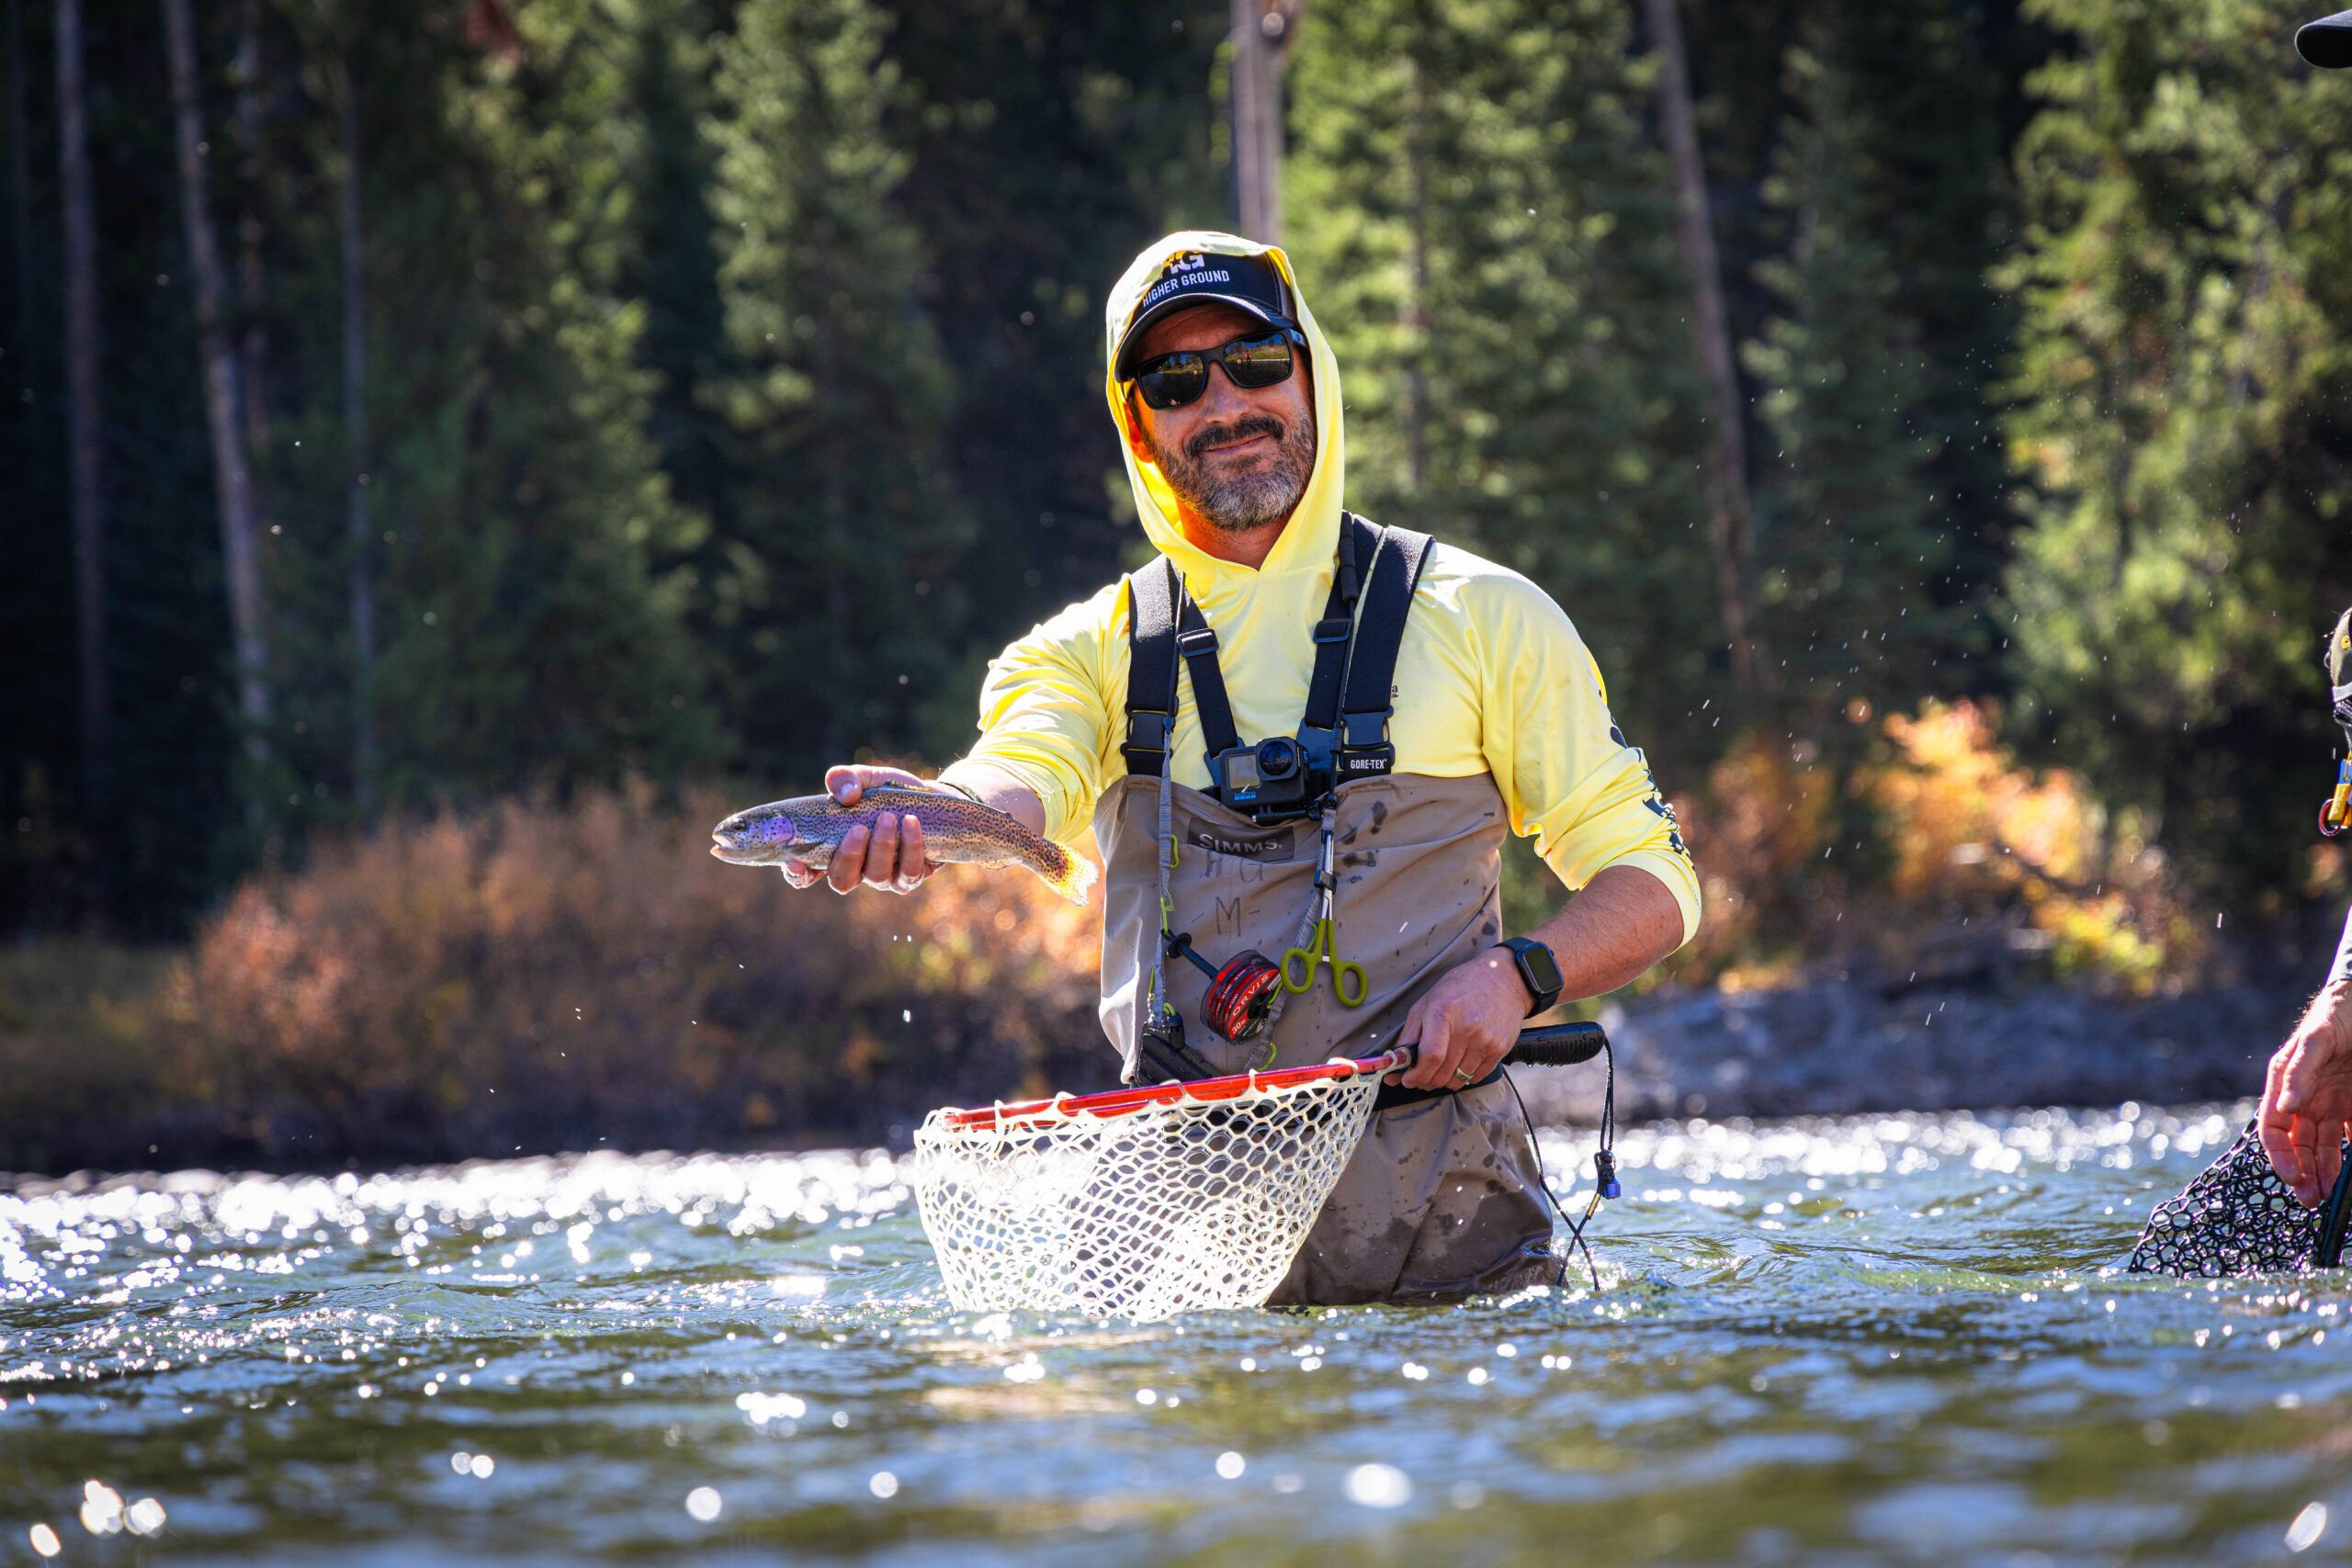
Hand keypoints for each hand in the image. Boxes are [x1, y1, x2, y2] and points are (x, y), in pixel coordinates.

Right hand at [780, 764, 941, 895]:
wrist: (928, 798)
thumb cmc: (886, 793)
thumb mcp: (864, 778)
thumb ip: (845, 779)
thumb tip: (847, 795)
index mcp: (833, 851)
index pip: (806, 875)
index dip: (797, 875)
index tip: (795, 861)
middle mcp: (856, 870)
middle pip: (842, 881)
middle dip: (849, 857)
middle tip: (859, 829)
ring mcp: (884, 877)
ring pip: (876, 877)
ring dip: (881, 847)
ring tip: (888, 817)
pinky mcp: (912, 876)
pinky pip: (909, 872)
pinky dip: (911, 846)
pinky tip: (912, 822)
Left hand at [1393, 947, 1530, 1091]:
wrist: (1502, 980)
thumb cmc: (1459, 989)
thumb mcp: (1426, 1004)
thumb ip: (1407, 1038)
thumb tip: (1390, 1068)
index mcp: (1443, 1012)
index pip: (1429, 1056)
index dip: (1415, 1075)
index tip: (1407, 1079)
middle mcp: (1467, 1027)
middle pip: (1442, 1073)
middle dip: (1425, 1081)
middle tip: (1420, 1075)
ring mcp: (1486, 1040)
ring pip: (1458, 1080)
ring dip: (1443, 1080)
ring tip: (1440, 1066)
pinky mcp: (1500, 1049)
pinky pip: (1476, 1078)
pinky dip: (1463, 1077)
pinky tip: (1459, 1062)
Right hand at [2260, 981, 2351, 1204]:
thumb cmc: (2336, 1016)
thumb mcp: (2316, 1040)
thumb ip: (2298, 1072)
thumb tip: (2286, 1107)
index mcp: (2285, 1084)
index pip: (2274, 1128)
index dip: (2281, 1155)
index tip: (2293, 1178)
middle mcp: (2303, 1098)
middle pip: (2297, 1145)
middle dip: (2302, 1173)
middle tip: (2311, 1200)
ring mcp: (2329, 1103)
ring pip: (2322, 1148)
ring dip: (2323, 1173)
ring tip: (2328, 1198)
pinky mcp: (2351, 1106)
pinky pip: (2348, 1137)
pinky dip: (2348, 1158)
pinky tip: (2348, 1176)